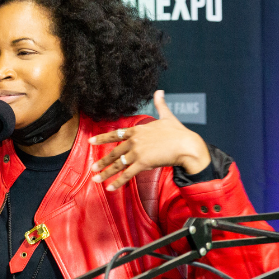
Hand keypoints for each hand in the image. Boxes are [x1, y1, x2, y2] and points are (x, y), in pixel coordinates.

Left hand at [88, 90, 209, 190]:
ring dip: (106, 173)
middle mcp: (134, 141)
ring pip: (117, 165)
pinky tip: (109, 188)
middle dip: (102, 161)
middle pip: (114, 152)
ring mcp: (137, 152)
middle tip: (93, 167)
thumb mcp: (167, 116)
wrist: (186, 145)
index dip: (102, 138)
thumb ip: (160, 104)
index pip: (116, 134)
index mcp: (138, 130)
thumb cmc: (179, 132)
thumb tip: (159, 91)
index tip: (91, 141)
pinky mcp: (142, 163)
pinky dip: (117, 182)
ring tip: (96, 179)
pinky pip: (127, 174)